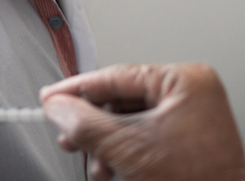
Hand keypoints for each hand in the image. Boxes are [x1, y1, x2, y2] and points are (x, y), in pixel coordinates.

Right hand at [40, 64, 244, 180]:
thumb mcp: (127, 147)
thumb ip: (85, 124)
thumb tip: (57, 107)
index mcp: (186, 80)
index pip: (118, 76)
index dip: (77, 89)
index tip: (51, 98)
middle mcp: (192, 92)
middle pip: (122, 99)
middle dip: (92, 126)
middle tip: (68, 135)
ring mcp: (193, 116)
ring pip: (131, 121)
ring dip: (105, 144)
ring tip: (93, 162)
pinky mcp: (188, 139)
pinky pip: (146, 135)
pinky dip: (124, 152)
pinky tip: (110, 168)